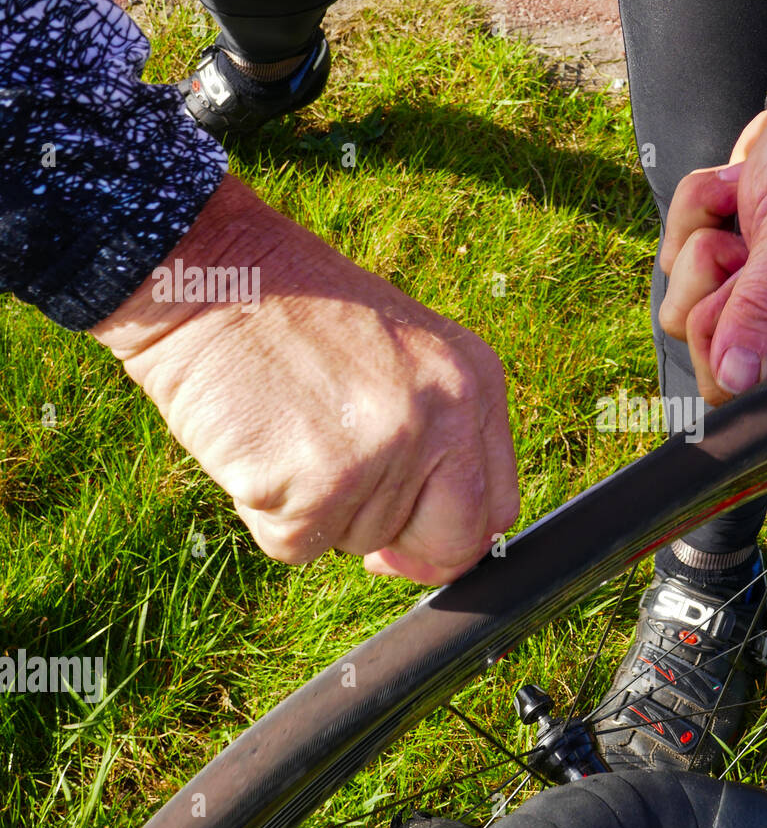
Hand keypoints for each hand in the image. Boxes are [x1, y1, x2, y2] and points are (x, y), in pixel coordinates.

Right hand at [93, 175, 518, 585]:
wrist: (210, 274)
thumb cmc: (291, 315)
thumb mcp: (399, 357)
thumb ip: (431, 435)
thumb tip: (426, 538)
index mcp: (474, 383)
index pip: (496, 503)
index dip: (454, 538)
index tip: (412, 543)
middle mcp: (446, 417)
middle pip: (453, 541)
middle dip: (403, 553)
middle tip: (344, 514)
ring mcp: (388, 450)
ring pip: (360, 541)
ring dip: (315, 510)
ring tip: (285, 431)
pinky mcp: (321, 483)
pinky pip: (296, 545)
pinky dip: (264, 513)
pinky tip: (255, 445)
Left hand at [658, 78, 766, 404]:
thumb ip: (764, 308)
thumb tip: (737, 380)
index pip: (736, 385)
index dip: (722, 332)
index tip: (746, 273)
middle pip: (697, 347)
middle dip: (708, 281)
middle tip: (750, 241)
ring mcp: (739, 299)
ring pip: (676, 305)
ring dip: (700, 236)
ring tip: (746, 209)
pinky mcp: (712, 268)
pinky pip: (670, 257)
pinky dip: (694, 211)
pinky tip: (734, 193)